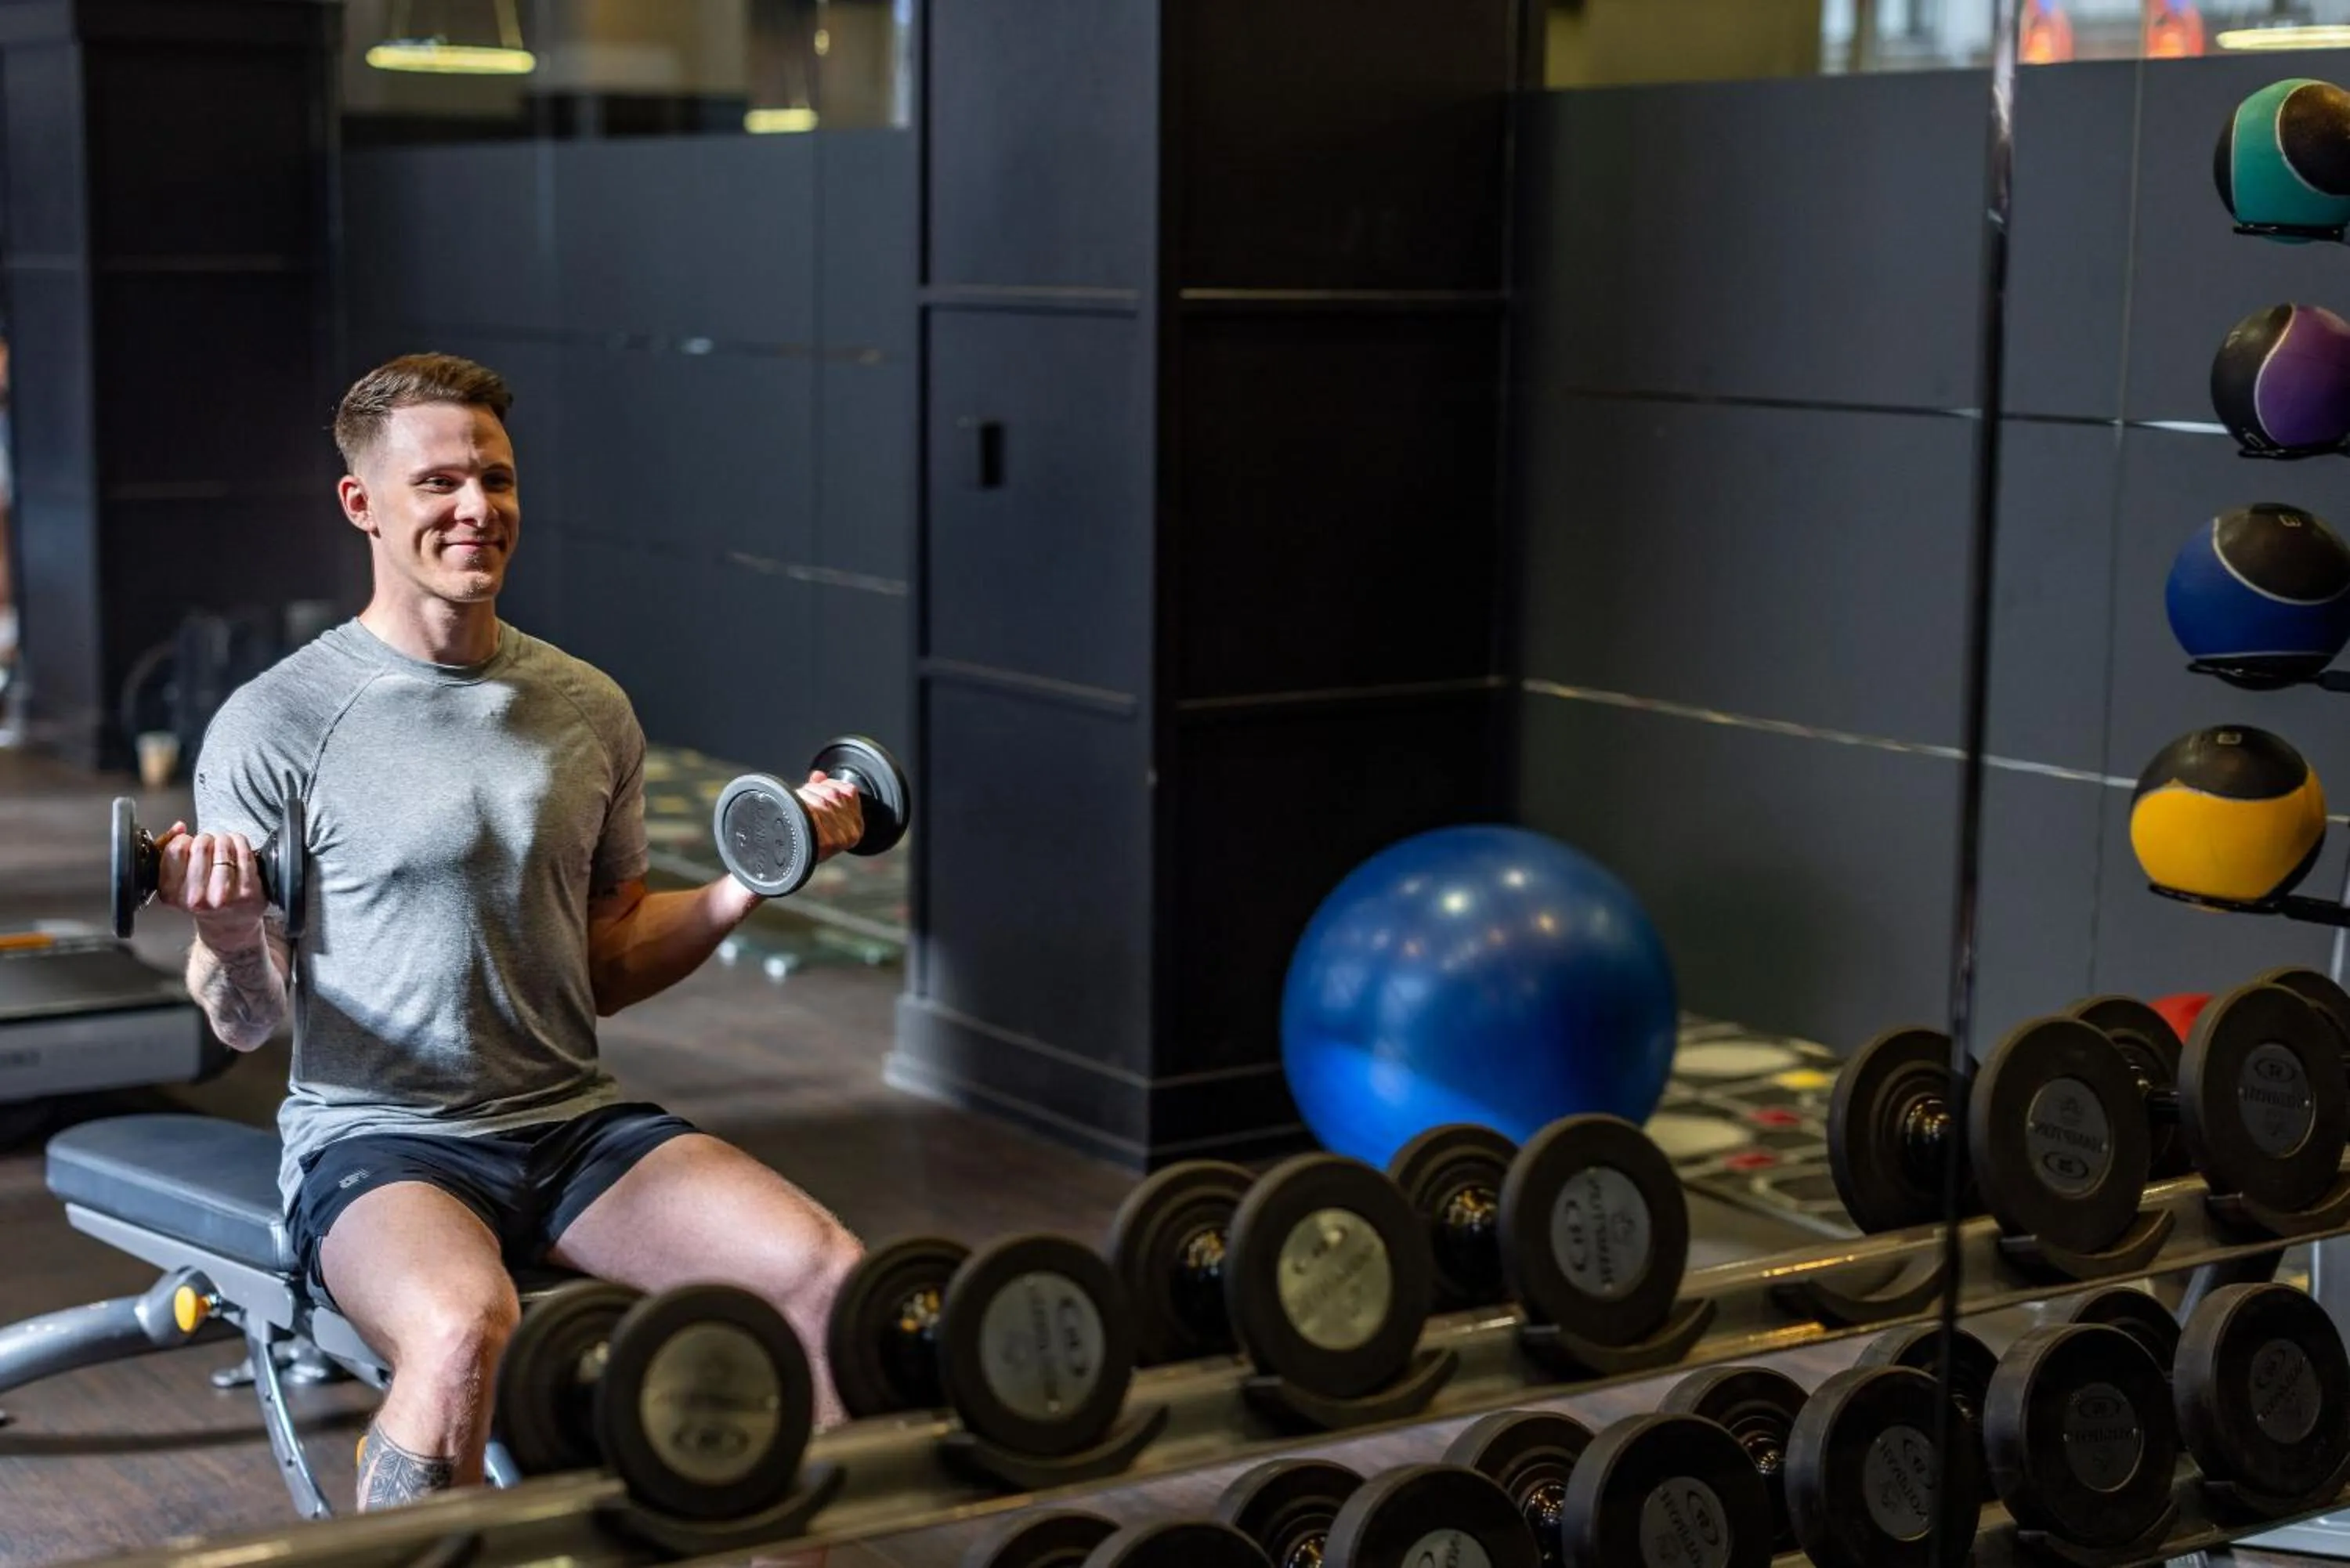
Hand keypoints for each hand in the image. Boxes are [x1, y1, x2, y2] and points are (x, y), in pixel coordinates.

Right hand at [154, 821, 268, 946]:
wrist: (228, 926)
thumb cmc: (202, 898)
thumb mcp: (176, 880)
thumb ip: (169, 849)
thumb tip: (179, 827)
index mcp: (172, 894)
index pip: (175, 849)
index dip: (184, 840)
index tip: (189, 843)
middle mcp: (196, 899)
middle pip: (201, 845)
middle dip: (206, 839)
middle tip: (209, 845)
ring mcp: (223, 896)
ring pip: (223, 846)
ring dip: (224, 839)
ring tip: (223, 846)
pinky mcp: (247, 892)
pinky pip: (244, 852)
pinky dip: (240, 842)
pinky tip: (237, 847)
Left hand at [799, 770, 864, 862]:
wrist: (789, 865)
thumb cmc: (805, 840)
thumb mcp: (821, 816)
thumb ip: (822, 792)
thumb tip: (818, 775)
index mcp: (857, 825)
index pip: (849, 791)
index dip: (829, 785)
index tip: (816, 789)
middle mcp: (853, 831)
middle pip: (832, 793)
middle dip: (813, 791)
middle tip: (801, 799)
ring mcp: (840, 837)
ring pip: (822, 800)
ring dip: (804, 798)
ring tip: (795, 806)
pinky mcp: (826, 841)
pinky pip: (813, 810)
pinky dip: (800, 806)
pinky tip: (794, 813)